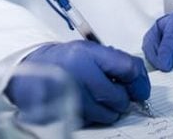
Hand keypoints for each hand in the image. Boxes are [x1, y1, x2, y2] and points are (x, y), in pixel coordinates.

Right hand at [6, 41, 150, 125]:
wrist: (31, 69)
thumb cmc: (67, 59)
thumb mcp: (91, 51)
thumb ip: (116, 63)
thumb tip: (139, 85)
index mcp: (89, 54)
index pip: (128, 68)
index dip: (139, 81)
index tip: (141, 90)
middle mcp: (79, 75)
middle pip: (119, 97)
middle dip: (123, 99)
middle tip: (118, 94)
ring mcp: (69, 97)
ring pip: (106, 115)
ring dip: (109, 110)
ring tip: (100, 99)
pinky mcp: (61, 115)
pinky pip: (90, 122)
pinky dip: (94, 116)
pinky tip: (87, 104)